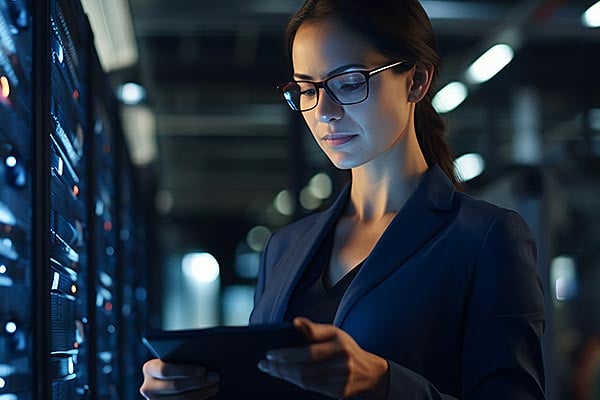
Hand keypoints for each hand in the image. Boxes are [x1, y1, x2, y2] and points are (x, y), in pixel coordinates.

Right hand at [140, 358, 218, 399]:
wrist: (167, 383)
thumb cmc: (176, 366)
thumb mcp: (175, 360)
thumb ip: (183, 356)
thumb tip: (207, 353)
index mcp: (149, 368)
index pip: (165, 369)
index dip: (185, 370)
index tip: (203, 369)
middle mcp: (148, 387)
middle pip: (175, 386)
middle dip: (198, 381)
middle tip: (215, 376)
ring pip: (181, 399)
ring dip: (201, 391)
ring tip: (215, 385)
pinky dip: (199, 398)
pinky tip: (208, 392)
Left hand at [257, 317, 388, 398]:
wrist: (370, 373)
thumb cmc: (346, 348)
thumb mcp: (334, 332)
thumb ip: (313, 329)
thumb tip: (295, 322)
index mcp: (339, 344)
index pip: (309, 352)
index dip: (287, 355)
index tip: (269, 354)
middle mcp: (342, 363)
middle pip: (304, 369)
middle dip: (280, 368)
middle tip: (264, 364)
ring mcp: (341, 380)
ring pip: (306, 381)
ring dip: (285, 376)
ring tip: (271, 370)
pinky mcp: (339, 393)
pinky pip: (312, 389)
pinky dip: (296, 382)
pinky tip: (286, 376)